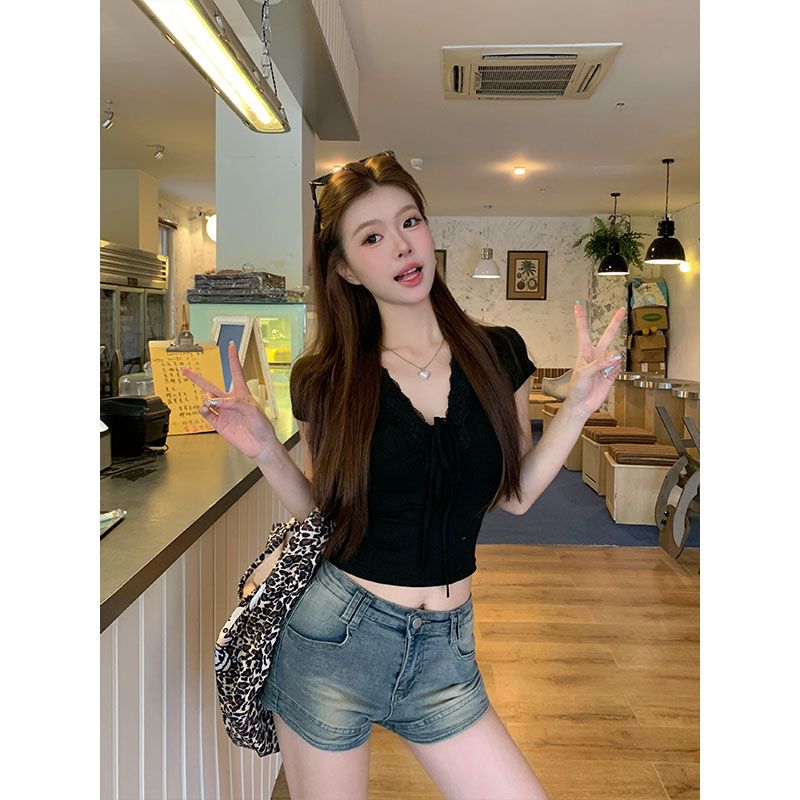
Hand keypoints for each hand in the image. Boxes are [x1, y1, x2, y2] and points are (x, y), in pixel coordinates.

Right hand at [182, 341, 277, 459]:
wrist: (261, 445)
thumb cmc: (263, 426)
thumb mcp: (253, 410)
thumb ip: (234, 403)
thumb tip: (215, 401)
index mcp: (242, 394)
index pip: (236, 372)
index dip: (232, 358)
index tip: (230, 345)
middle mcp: (231, 401)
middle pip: (211, 385)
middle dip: (197, 378)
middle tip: (185, 369)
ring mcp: (224, 412)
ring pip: (206, 400)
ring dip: (204, 398)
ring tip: (208, 401)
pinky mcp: (219, 424)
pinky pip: (206, 413)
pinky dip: (202, 409)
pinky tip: (205, 408)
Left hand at [565, 302, 626, 415]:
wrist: (582, 404)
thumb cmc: (577, 388)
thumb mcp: (584, 374)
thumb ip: (599, 363)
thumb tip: (615, 356)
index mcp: (584, 352)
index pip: (583, 331)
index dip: (581, 318)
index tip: (578, 305)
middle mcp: (595, 355)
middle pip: (607, 335)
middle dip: (615, 323)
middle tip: (622, 310)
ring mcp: (604, 363)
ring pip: (615, 354)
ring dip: (611, 362)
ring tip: (601, 373)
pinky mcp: (612, 372)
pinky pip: (618, 366)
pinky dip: (614, 370)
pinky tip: (607, 376)